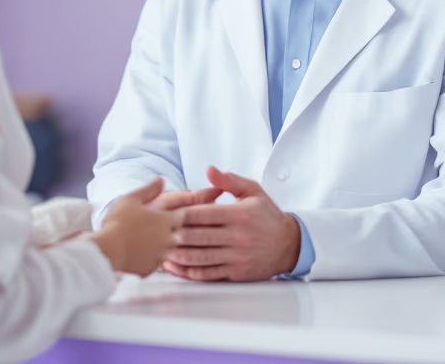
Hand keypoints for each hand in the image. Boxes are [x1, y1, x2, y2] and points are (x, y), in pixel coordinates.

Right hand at [91, 178, 181, 276]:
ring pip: (172, 251)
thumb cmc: (118, 222)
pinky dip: (154, 259)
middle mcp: (168, 239)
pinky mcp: (151, 269)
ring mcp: (160, 255)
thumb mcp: (131, 199)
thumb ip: (149, 189)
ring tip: (156, 242)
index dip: (180, 214)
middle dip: (176, 231)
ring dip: (167, 246)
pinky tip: (146, 256)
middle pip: (182, 235)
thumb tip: (160, 179)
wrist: (107, 250)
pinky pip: (158, 264)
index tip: (176, 213)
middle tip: (167, 228)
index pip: (183, 216)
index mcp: (165, 221)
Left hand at [163, 166, 300, 281]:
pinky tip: (176, 267)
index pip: (203, 214)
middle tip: (155, 232)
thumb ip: (229, 180)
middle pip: (197, 236)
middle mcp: (238, 237)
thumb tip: (209, 170)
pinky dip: (188, 272)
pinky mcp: (236, 273)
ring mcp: (237, 257)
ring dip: (177, 255)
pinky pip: (208, 274)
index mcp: (239, 215)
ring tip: (159, 250)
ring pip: (200, 257)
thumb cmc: (267, 215)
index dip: (181, 214)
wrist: (289, 244)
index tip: (164, 212)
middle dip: (174, 235)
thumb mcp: (252, 191)